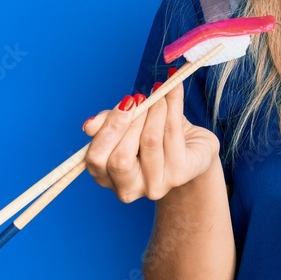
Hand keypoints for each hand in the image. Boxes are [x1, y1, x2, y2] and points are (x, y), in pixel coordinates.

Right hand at [82, 84, 220, 201]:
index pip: (96, 158)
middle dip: (130, 122)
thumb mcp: (127, 127)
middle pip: (120, 159)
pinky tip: (173, 91)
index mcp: (106, 177)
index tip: (123, 103)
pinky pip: (173, 135)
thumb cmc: (153, 137)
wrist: (192, 150)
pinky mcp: (180, 174)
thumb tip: (89, 125)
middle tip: (139, 98)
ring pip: (149, 142)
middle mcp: (128, 189)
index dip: (108, 129)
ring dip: (154, 111)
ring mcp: (155, 186)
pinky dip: (173, 107)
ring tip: (159, 93)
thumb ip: (108, 124)